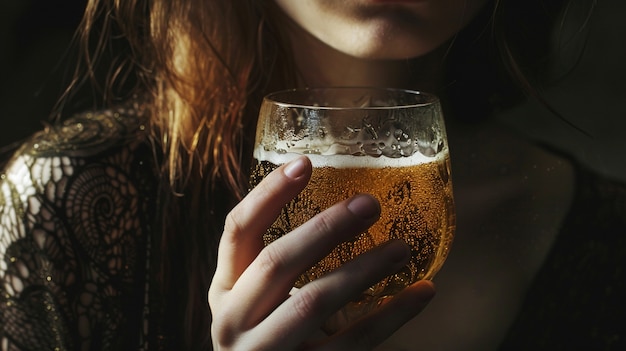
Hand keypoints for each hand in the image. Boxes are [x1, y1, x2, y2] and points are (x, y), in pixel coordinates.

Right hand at [208, 155, 434, 349]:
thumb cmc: (269, 338)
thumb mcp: (258, 302)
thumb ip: (280, 269)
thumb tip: (345, 214)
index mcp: (224, 289)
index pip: (237, 230)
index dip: (269, 194)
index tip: (305, 163)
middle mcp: (231, 319)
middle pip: (276, 261)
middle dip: (326, 228)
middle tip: (370, 204)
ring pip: (312, 301)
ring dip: (362, 269)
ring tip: (401, 249)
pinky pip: (351, 342)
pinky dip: (391, 315)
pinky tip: (420, 293)